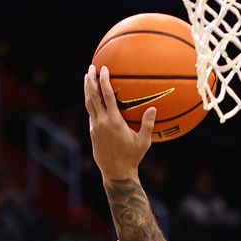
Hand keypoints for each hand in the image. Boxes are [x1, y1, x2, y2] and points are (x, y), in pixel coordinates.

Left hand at [84, 65, 154, 179]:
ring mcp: (94, 127)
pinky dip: (91, 102)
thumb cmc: (132, 157)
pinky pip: (90, 113)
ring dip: (87, 89)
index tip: (104, 69)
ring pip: (88, 103)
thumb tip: (153, 108)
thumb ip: (147, 124)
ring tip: (88, 78)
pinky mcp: (92, 132)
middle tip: (91, 68)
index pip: (106, 96)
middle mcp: (101, 122)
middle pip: (92, 96)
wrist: (116, 172)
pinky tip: (93, 99)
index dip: (104, 81)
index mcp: (114, 121)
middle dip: (91, 80)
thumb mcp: (143, 142)